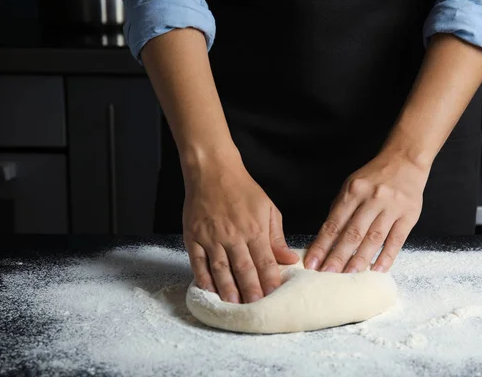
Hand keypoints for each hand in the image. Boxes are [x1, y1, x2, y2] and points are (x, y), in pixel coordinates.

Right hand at [182, 157, 298, 303]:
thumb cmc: (243, 189)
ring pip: (221, 270)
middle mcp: (233, 235)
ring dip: (228, 290)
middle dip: (251, 292)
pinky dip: (203, 278)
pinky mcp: (193, 236)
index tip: (274, 297)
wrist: (212, 171)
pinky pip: (198, 263)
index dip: (270, 281)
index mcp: (254, 228)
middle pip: (244, 270)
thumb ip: (277, 236)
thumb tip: (289, 259)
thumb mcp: (268, 208)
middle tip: (255, 310)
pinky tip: (209, 291)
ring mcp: (211, 237)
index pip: (265, 261)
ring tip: (234, 307)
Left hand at [304, 152, 428, 272]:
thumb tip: (325, 239)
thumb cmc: (374, 177)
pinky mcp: (409, 216)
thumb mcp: (352, 185)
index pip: (334, 223)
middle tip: (326, 274)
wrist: (405, 161)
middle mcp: (372, 199)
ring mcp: (391, 208)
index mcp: (353, 191)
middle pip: (352, 233)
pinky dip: (386, 257)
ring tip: (348, 276)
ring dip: (360, 260)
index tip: (312, 262)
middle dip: (337, 256)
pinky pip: (396, 240)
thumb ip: (340, 210)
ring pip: (373, 239)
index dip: (322, 245)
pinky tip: (377, 270)